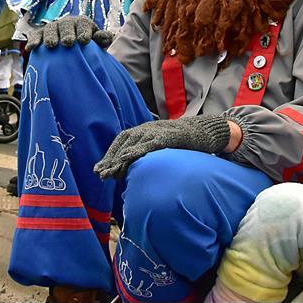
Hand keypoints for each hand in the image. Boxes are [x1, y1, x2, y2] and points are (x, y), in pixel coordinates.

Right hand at [24, 15, 112, 52]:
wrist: (72, 48)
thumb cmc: (87, 46)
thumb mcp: (97, 42)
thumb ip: (102, 39)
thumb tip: (108, 36)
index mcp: (81, 22)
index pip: (83, 24)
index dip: (84, 32)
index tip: (84, 41)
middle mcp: (66, 23)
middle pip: (66, 25)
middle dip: (67, 34)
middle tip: (68, 43)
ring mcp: (52, 28)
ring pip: (50, 29)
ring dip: (50, 36)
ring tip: (52, 45)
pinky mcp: (40, 35)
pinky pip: (36, 36)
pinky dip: (33, 40)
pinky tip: (32, 48)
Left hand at [93, 115, 231, 179]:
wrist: (204, 131)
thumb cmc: (183, 143)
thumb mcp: (162, 148)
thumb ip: (148, 155)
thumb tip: (133, 172)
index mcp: (144, 131)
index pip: (121, 141)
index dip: (109, 154)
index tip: (98, 169)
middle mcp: (147, 128)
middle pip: (124, 142)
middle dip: (111, 159)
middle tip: (100, 174)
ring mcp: (157, 131)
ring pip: (133, 142)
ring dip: (120, 157)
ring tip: (110, 171)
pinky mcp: (167, 136)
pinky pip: (150, 143)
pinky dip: (137, 150)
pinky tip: (127, 158)